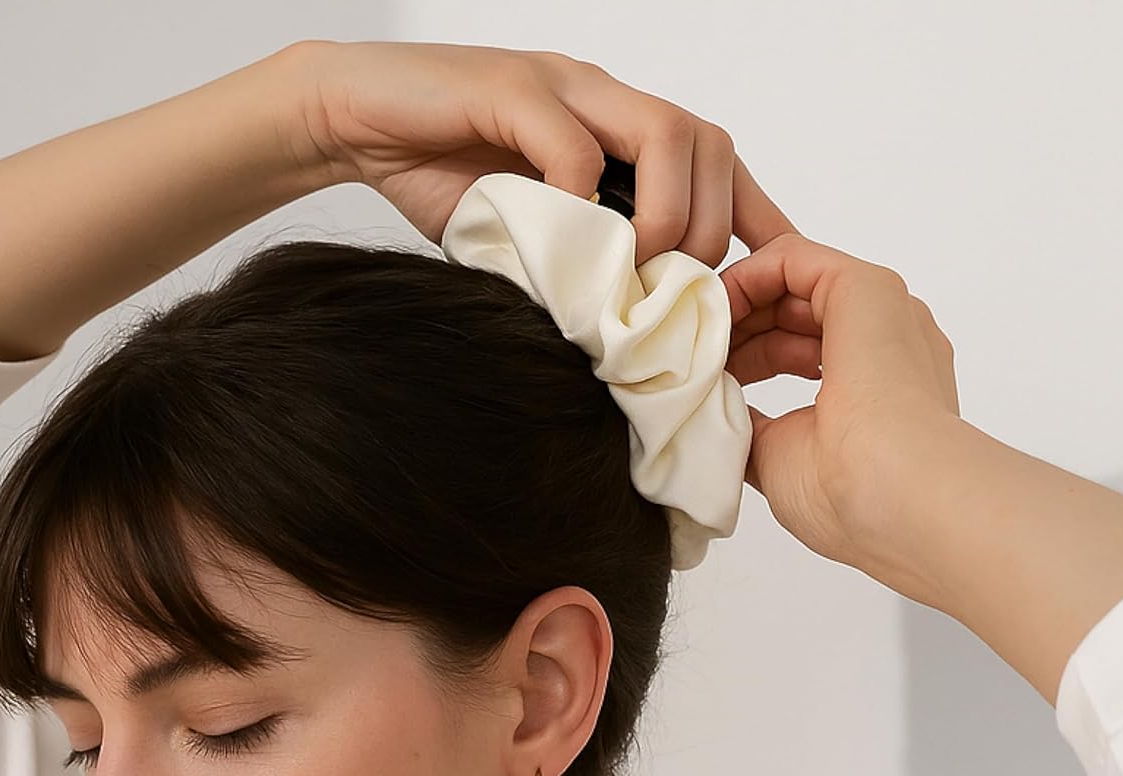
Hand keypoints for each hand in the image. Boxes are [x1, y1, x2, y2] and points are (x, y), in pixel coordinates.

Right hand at [287, 38, 796, 263]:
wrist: (354, 121)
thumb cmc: (439, 178)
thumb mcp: (527, 236)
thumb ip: (578, 264)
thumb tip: (625, 341)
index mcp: (618, 128)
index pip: (716, 162)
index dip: (753, 219)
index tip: (768, 284)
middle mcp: (604, 98)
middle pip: (711, 143)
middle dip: (711, 228)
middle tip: (674, 291)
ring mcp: (563, 87)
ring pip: (667, 132)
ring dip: (665, 214)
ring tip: (632, 269)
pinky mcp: (510, 89)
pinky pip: (574, 142)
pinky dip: (582, 197)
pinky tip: (562, 238)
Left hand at [719, 234, 962, 578]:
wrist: (895, 495)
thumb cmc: (847, 496)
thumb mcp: (779, 458)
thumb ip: (751, 428)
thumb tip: (716, 412)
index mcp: (876, 382)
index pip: (800, 345)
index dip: (747, 349)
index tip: (702, 367)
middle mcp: (884, 338)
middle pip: (794, 306)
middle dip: (737, 315)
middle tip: (682, 332)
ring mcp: (878, 310)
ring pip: (792, 277)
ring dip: (734, 295)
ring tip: (686, 322)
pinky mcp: (864, 287)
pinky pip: (792, 257)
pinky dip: (744, 275)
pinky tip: (711, 306)